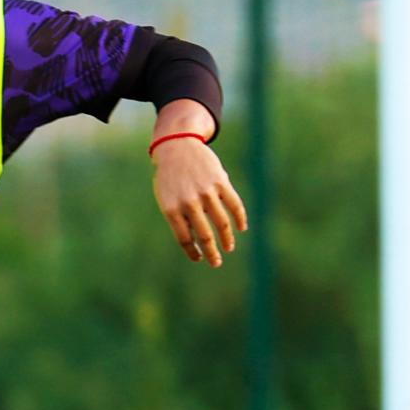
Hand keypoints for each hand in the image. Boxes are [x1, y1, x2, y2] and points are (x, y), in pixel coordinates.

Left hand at [152, 137, 247, 267]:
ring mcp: (206, 191)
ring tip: (228, 247)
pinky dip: (240, 218)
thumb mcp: (167, 199)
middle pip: (205, 235)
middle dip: (212, 252)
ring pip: (222, 222)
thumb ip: (180, 218)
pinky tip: (241, 228)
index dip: (193, 252)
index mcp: (171, 209)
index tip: (199, 259)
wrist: (177, 146)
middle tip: (216, 263)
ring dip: (227, 238)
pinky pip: (234, 204)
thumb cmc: (170, 178)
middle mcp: (189, 202)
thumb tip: (197, 241)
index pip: (185, 238)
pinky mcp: (220, 181)